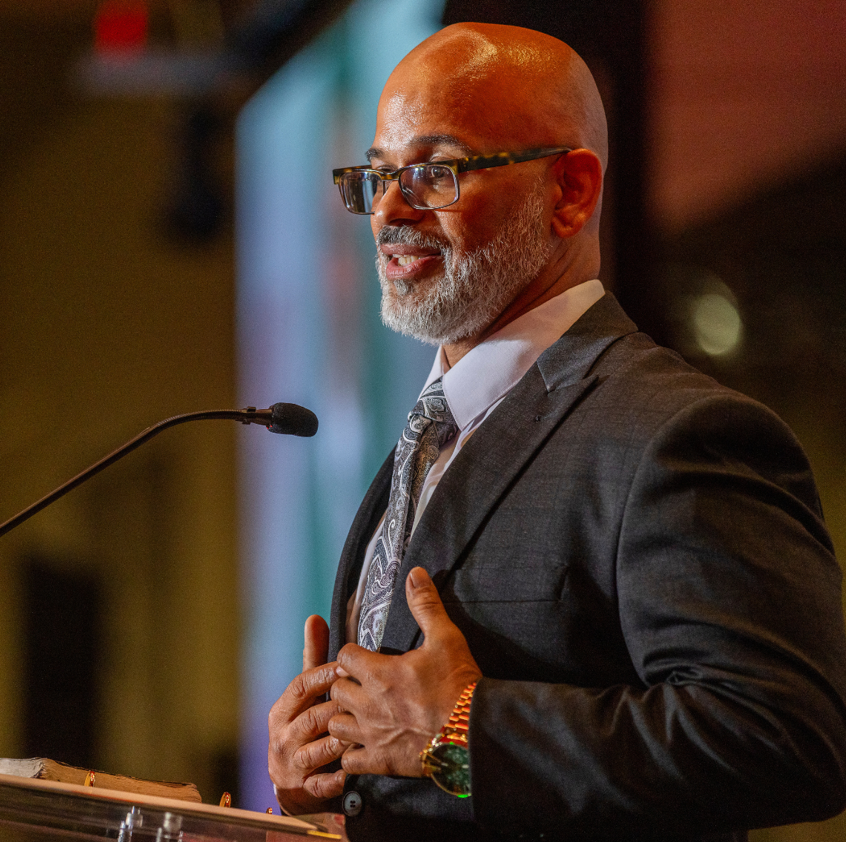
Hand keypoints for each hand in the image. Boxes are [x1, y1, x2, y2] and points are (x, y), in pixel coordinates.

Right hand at [268, 615, 346, 814]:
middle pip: (312, 718)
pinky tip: (352, 770)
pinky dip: (336, 778)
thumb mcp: (304, 694)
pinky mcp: (302, 790)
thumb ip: (312, 658)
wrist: (291, 782)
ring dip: (341, 740)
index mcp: (282, 710)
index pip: (300, 687)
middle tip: (365, 700)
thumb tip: (315, 617)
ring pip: (318, 750)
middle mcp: (282, 737)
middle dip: (338, 709)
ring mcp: (291, 764)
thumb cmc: (304, 725)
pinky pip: (321, 784)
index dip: (322, 676)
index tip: (345, 667)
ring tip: (362, 731)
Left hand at [328, 567, 481, 776]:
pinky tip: (364, 747)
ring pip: (336, 724)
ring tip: (360, 713)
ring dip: (345, 717)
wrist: (472, 733)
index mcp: (379, 672)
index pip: (344, 657)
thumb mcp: (446, 637)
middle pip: (336, 690)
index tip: (365, 657)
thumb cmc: (459, 684)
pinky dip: (352, 754)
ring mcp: (371, 735)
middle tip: (363, 684)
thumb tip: (415, 574)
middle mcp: (368, 704)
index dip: (353, 655)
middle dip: (346, 684)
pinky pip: (349, 762)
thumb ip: (426, 605)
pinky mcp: (380, 762)